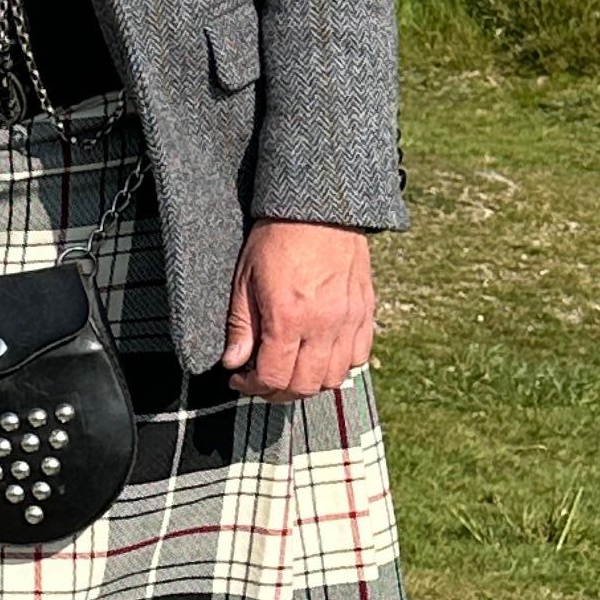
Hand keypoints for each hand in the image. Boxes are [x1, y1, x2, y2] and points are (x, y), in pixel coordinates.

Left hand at [222, 220, 374, 399]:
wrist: (319, 206)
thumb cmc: (277, 237)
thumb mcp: (245, 278)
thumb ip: (240, 325)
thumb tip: (233, 362)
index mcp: (288, 317)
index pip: (273, 377)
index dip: (252, 386)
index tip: (240, 379)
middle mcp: (323, 325)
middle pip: (304, 386)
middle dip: (278, 392)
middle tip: (261, 382)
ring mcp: (349, 320)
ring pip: (334, 377)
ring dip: (308, 384)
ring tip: (289, 371)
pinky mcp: (365, 311)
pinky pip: (359, 356)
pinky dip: (340, 366)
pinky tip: (320, 356)